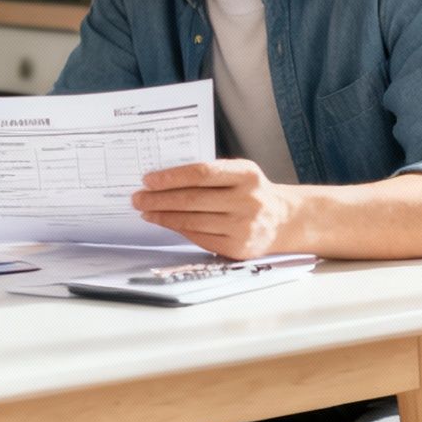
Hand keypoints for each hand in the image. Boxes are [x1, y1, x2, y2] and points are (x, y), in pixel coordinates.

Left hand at [133, 159, 299, 259]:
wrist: (284, 220)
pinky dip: (179, 229)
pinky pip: (200, 237)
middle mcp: (247, 201)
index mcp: (247, 175)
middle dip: (160, 199)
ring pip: (193, 221)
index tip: (148, 179)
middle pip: (193, 200)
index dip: (172, 177)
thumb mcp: (240, 174)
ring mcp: (243, 226)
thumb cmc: (252, 192)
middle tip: (138, 197)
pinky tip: (166, 222)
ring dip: (164, 216)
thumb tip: (164, 181)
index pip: (202, 174)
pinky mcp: (238, 247)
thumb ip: (210, 175)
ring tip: (146, 211)